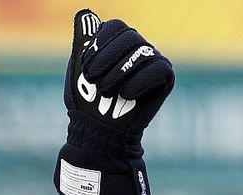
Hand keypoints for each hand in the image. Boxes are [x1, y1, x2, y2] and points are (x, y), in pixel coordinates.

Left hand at [54, 9, 173, 194]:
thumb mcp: (78, 70)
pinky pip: (158, 67)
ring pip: (143, 50)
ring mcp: (153, 62)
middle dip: (107, 58)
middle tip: (92, 81)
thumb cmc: (86, 104)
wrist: (98, 134)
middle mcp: (137, 49)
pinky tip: (126, 95)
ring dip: (119, 72)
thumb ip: (82, 41)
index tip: (86, 69)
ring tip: (107, 92)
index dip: (99, 45)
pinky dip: (139, 81)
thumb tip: (85, 12)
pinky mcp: (164, 79)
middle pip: (129, 35)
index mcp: (117, 44)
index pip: (115, 26)